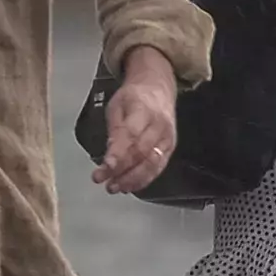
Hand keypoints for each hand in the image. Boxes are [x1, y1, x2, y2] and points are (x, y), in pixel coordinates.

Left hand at [94, 47, 180, 193]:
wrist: (158, 88)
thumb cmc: (134, 97)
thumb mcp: (117, 106)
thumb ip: (114, 130)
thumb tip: (110, 155)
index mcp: (143, 109)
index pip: (130, 135)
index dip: (117, 154)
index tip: (104, 168)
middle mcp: (159, 125)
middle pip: (141, 153)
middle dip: (121, 170)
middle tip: (104, 182)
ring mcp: (167, 138)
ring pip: (152, 164)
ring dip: (132, 179)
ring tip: (114, 187)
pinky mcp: (171, 148)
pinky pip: (158, 168)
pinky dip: (143, 179)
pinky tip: (129, 186)